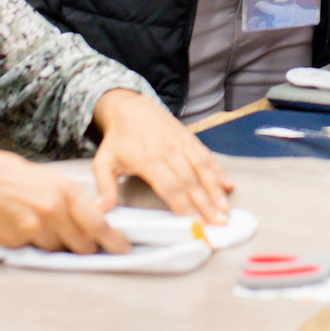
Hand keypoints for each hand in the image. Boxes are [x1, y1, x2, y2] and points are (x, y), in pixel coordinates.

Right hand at [0, 147, 128, 253]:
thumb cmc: (20, 179)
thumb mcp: (54, 181)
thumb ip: (76, 202)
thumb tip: (99, 223)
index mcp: (67, 192)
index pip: (99, 224)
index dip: (114, 241)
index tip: (123, 249)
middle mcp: (54, 210)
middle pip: (83, 244)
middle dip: (87, 247)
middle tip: (83, 242)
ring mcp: (34, 227)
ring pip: (59, 250)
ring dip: (59, 245)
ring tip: (44, 226)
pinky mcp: (17, 240)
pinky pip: (36, 251)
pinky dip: (36, 245)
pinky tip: (26, 227)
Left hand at [93, 87, 232, 223]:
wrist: (130, 107)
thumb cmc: (118, 139)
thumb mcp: (104, 162)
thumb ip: (105, 187)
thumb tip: (102, 210)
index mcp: (148, 160)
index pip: (170, 187)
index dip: (184, 206)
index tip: (194, 223)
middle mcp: (169, 151)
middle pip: (191, 182)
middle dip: (206, 204)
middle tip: (219, 223)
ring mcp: (182, 144)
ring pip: (203, 169)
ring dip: (216, 190)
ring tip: (225, 209)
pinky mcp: (190, 139)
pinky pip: (207, 156)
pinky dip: (218, 171)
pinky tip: (227, 185)